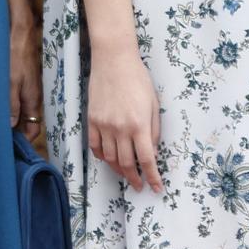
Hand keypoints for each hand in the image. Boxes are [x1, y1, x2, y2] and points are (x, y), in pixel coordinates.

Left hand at [9, 8, 42, 137]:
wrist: (19, 32)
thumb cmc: (16, 55)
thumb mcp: (11, 82)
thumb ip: (11, 104)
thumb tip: (11, 125)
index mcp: (33, 100)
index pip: (33, 129)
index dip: (24, 140)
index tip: (10, 148)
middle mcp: (32, 96)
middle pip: (26, 121)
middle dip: (14, 131)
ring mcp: (27, 88)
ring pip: (20, 110)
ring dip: (9, 118)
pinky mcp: (21, 80)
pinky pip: (16, 98)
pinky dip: (7, 105)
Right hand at [86, 47, 163, 193]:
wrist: (113, 59)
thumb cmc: (138, 79)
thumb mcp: (154, 104)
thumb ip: (154, 130)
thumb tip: (151, 152)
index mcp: (139, 125)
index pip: (146, 160)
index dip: (152, 177)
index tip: (156, 188)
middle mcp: (120, 128)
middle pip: (126, 163)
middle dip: (135, 178)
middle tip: (139, 186)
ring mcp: (103, 124)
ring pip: (109, 157)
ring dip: (118, 169)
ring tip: (125, 173)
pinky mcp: (92, 119)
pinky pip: (94, 145)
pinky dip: (101, 156)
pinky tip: (107, 158)